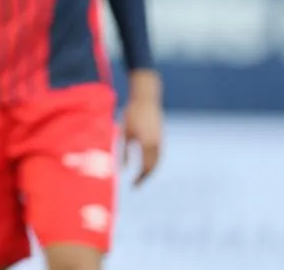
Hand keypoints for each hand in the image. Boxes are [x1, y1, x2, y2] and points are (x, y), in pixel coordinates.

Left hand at [122, 71, 163, 185]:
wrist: (146, 98)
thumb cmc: (132, 114)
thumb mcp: (125, 132)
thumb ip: (124, 151)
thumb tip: (122, 168)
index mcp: (147, 144)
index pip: (145, 168)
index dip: (140, 179)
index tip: (132, 186)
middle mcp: (156, 144)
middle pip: (153, 167)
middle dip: (145, 177)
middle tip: (137, 183)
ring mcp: (160, 140)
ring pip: (158, 161)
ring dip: (150, 170)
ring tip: (141, 175)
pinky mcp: (161, 135)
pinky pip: (159, 153)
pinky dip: (154, 161)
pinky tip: (147, 162)